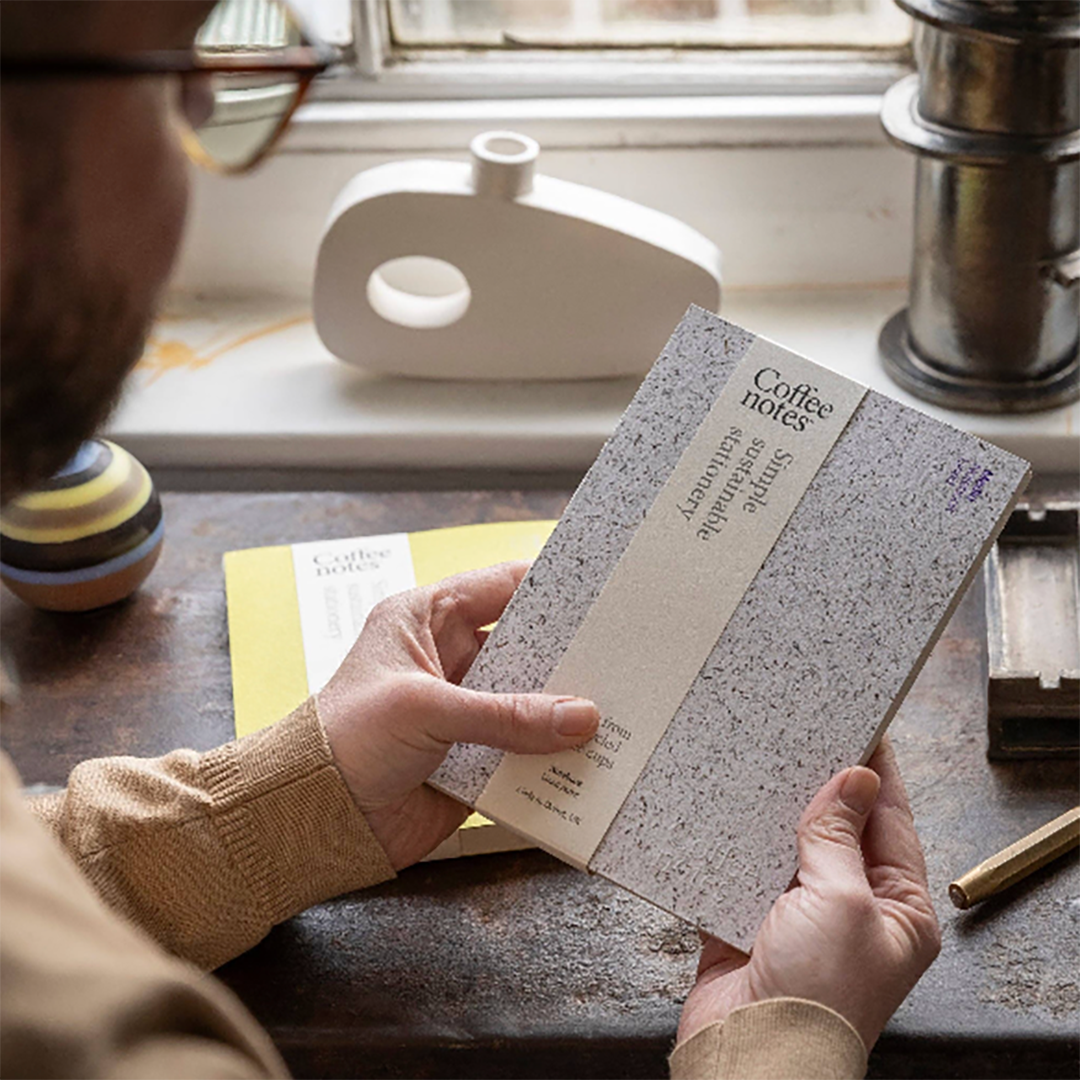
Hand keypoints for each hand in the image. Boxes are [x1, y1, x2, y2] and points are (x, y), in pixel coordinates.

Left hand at [317, 561, 599, 869]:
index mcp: (426, 619)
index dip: (550, 586)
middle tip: (624, 657)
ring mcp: (464, 710)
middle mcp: (450, 659)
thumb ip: (506, 714)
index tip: (602, 592)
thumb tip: (581, 717)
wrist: (313, 820)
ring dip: (566, 711)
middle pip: (527, 646)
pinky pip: (526, 751)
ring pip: (532, 702)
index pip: (500, 587)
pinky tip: (591, 758)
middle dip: (570, 655)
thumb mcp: (424, 709)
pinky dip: (554, 756)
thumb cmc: (344, 741)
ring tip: (621, 708)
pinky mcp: (474, 758)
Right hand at [677, 738, 939, 1050]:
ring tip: (764, 759)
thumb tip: (854, 778)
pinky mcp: (752, 918)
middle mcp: (853, 908)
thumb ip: (839, 836)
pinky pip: (746, 863)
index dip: (875, 772)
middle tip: (804, 732)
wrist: (750, 1054)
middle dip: (821, 785)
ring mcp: (801, 914)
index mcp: (898, 909)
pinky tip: (727, 805)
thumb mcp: (843, 902)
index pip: (889, 822)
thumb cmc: (818, 997)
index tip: (861, 725)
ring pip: (790, 842)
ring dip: (776, 808)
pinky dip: (736, 837)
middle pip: (839, 828)